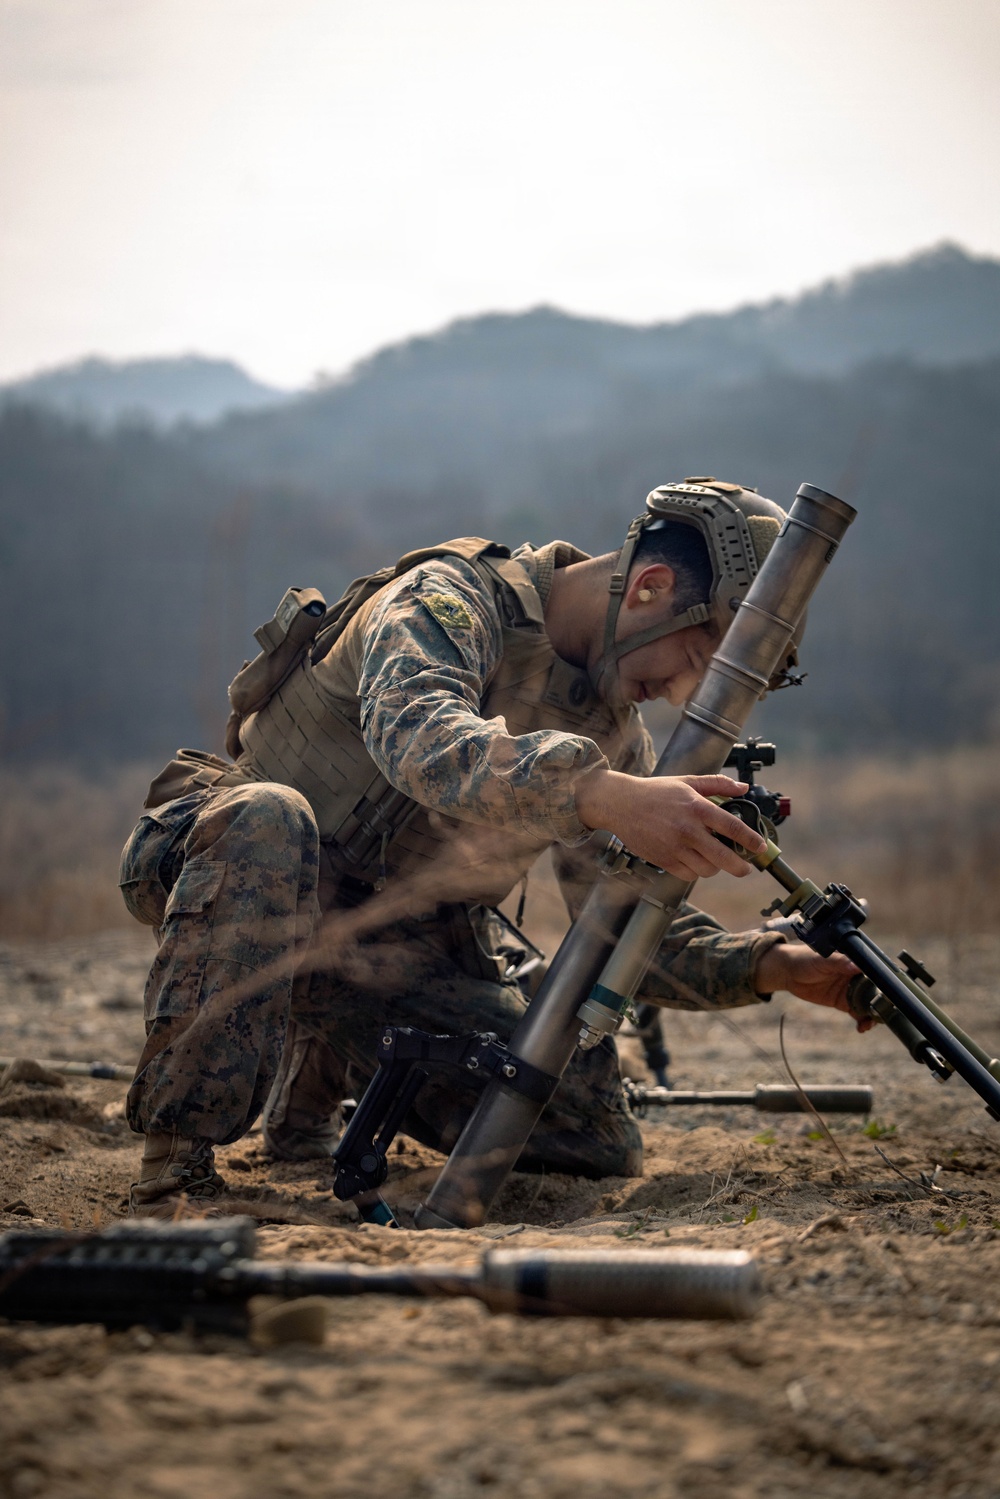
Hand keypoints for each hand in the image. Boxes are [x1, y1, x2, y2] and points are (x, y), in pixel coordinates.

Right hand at [574, 768, 765, 880]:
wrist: (620, 804)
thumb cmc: (655, 792)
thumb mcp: (687, 781)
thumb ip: (717, 784)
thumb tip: (743, 788)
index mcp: (696, 808)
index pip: (732, 827)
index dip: (750, 840)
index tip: (760, 847)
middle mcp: (687, 829)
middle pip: (723, 857)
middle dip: (740, 867)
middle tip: (746, 868)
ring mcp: (674, 847)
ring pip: (706, 869)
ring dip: (715, 868)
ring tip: (715, 860)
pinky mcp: (663, 860)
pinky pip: (688, 875)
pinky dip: (695, 871)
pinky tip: (695, 862)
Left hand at [754, 942, 874, 1031]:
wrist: (787, 972)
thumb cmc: (804, 959)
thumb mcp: (822, 960)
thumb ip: (839, 962)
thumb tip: (857, 966)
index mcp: (853, 962)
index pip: (873, 973)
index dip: (882, 985)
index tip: (886, 997)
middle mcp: (855, 976)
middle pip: (874, 991)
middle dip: (879, 1004)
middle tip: (879, 1015)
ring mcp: (849, 990)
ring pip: (867, 1004)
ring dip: (872, 1015)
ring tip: (869, 1024)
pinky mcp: (842, 1002)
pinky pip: (856, 1012)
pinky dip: (861, 1020)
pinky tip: (862, 1027)